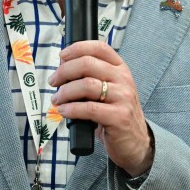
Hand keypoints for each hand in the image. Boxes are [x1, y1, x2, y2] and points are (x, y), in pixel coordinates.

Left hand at [49, 41, 153, 175]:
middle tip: (53, 81)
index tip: (62, 56)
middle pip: (88, 64)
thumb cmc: (116, 113)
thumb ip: (93, 77)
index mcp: (121, 68)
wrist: (135, 141)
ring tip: (56, 99)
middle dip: (64, 71)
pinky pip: (89, 108)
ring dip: (65, 92)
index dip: (78, 48)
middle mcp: (124, 79)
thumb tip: (63, 69)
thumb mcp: (110, 89)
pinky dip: (71, 109)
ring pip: (86, 85)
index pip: (100, 48)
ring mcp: (123, 98)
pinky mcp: (119, 117)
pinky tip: (64, 111)